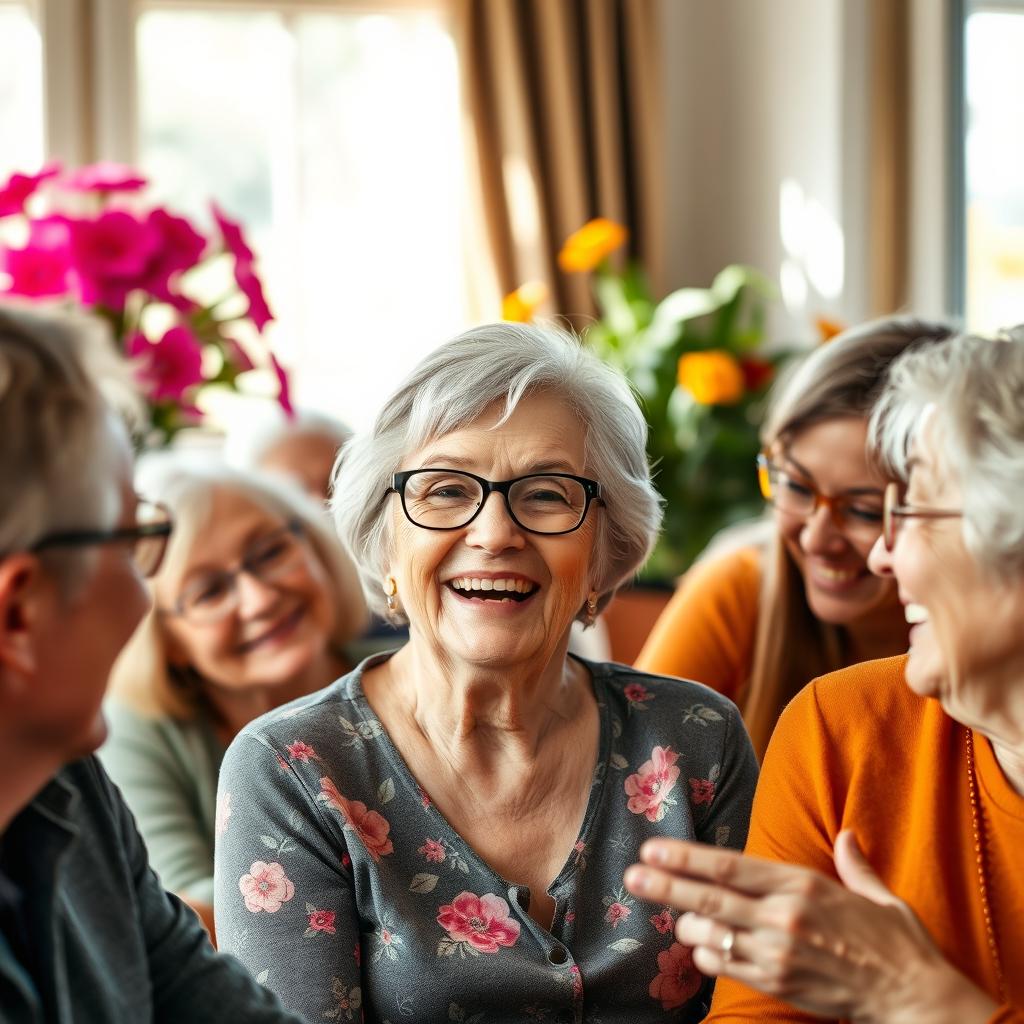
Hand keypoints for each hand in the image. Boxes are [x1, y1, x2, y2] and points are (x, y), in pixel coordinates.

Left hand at [623, 833, 997, 1023]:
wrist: (913, 999)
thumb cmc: (895, 943)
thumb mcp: (877, 896)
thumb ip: (852, 864)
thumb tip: (847, 835)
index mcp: (801, 884)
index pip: (729, 866)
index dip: (686, 856)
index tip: (654, 847)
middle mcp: (783, 917)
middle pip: (708, 897)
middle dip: (664, 885)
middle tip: (632, 874)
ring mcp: (777, 954)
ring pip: (710, 935)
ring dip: (688, 924)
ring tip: (680, 916)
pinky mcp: (776, 984)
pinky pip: (724, 967)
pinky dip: (707, 955)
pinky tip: (705, 946)